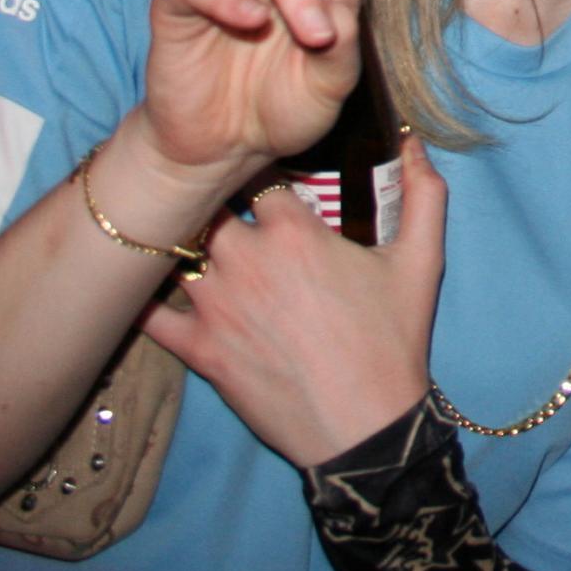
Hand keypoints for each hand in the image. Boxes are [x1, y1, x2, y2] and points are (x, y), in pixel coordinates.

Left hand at [144, 137, 447, 467]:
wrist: (364, 427)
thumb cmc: (392, 341)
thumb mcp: (422, 261)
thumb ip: (423, 192)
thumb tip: (412, 143)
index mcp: (293, 231)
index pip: (255, 173)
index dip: (260, 171)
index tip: (266, 177)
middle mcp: (244, 260)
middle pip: (207, 207)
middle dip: (216, 204)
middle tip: (228, 209)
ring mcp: (214, 306)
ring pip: (175, 252)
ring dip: (185, 245)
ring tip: (196, 246)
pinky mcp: (197, 350)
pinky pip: (150, 314)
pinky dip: (147, 298)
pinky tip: (155, 290)